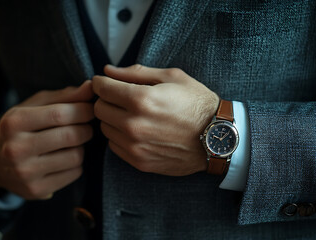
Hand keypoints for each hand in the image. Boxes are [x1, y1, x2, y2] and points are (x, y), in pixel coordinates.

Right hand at [0, 81, 93, 199]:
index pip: (60, 114)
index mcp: (14, 123)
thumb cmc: (24, 127)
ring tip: (73, 143)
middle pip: (70, 136)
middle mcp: (16, 149)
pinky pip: (75, 173)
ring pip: (76, 156)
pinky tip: (66, 158)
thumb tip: (91, 87)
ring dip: (82, 147)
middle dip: (86, 128)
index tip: (91, 109)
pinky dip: (77, 163)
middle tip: (85, 126)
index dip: (84, 110)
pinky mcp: (36, 190)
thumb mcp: (37, 105)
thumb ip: (65, 96)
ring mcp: (25, 173)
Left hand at [92, 64, 218, 175]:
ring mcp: (135, 146)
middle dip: (106, 100)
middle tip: (121, 97)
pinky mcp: (139, 162)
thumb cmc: (196, 103)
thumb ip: (136, 72)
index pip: (101, 88)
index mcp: (141, 100)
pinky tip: (137, 131)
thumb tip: (108, 70)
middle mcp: (134, 125)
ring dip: (112, 119)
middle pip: (98, 109)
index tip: (106, 82)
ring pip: (104, 128)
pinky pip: (114, 146)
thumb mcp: (171, 77)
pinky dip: (119, 136)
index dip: (101, 82)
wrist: (217, 137)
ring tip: (131, 115)